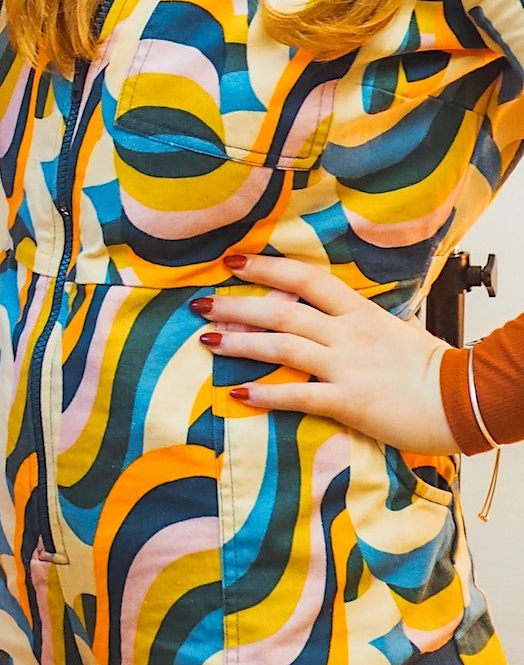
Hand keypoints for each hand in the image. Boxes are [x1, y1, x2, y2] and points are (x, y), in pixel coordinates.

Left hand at [193, 254, 460, 455]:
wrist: (464, 400)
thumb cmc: (433, 367)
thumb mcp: (398, 330)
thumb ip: (366, 321)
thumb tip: (346, 313)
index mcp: (358, 312)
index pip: (305, 278)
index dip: (266, 268)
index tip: (232, 262)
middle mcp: (346, 333)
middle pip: (282, 311)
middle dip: (236, 305)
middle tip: (200, 303)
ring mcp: (346, 366)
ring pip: (282, 347)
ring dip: (240, 343)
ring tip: (207, 340)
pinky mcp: (348, 402)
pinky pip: (298, 395)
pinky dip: (266, 395)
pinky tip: (238, 394)